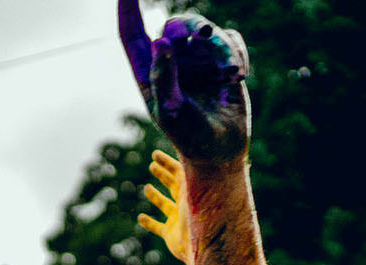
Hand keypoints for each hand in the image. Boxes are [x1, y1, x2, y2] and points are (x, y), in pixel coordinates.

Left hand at [118, 2, 251, 163]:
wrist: (222, 148)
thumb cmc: (190, 136)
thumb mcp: (172, 111)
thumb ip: (163, 77)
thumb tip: (159, 41)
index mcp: (149, 72)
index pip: (132, 33)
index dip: (128, 8)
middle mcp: (171, 60)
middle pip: (176, 24)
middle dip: (192, 27)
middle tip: (206, 35)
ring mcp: (196, 58)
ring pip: (207, 30)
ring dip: (222, 49)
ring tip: (232, 74)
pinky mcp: (221, 58)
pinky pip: (230, 38)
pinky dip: (236, 54)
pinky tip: (238, 77)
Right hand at [137, 148, 192, 264]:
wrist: (202, 247)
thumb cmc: (201, 217)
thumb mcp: (192, 189)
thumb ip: (184, 170)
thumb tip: (179, 144)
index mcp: (193, 191)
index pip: (180, 171)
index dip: (167, 162)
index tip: (155, 155)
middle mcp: (186, 204)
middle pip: (173, 185)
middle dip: (163, 174)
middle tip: (152, 165)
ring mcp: (177, 220)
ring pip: (165, 204)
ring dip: (155, 196)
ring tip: (147, 188)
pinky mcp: (170, 234)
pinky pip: (158, 227)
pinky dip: (149, 222)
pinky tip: (141, 218)